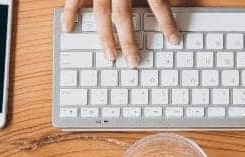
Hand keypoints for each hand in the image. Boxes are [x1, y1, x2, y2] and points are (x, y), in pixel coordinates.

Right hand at [61, 0, 180, 67]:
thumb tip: (176, 1)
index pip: (157, 3)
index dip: (167, 22)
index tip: (175, 41)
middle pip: (124, 17)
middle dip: (129, 42)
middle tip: (134, 62)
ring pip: (101, 14)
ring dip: (105, 37)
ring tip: (110, 57)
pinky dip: (70, 13)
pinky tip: (68, 29)